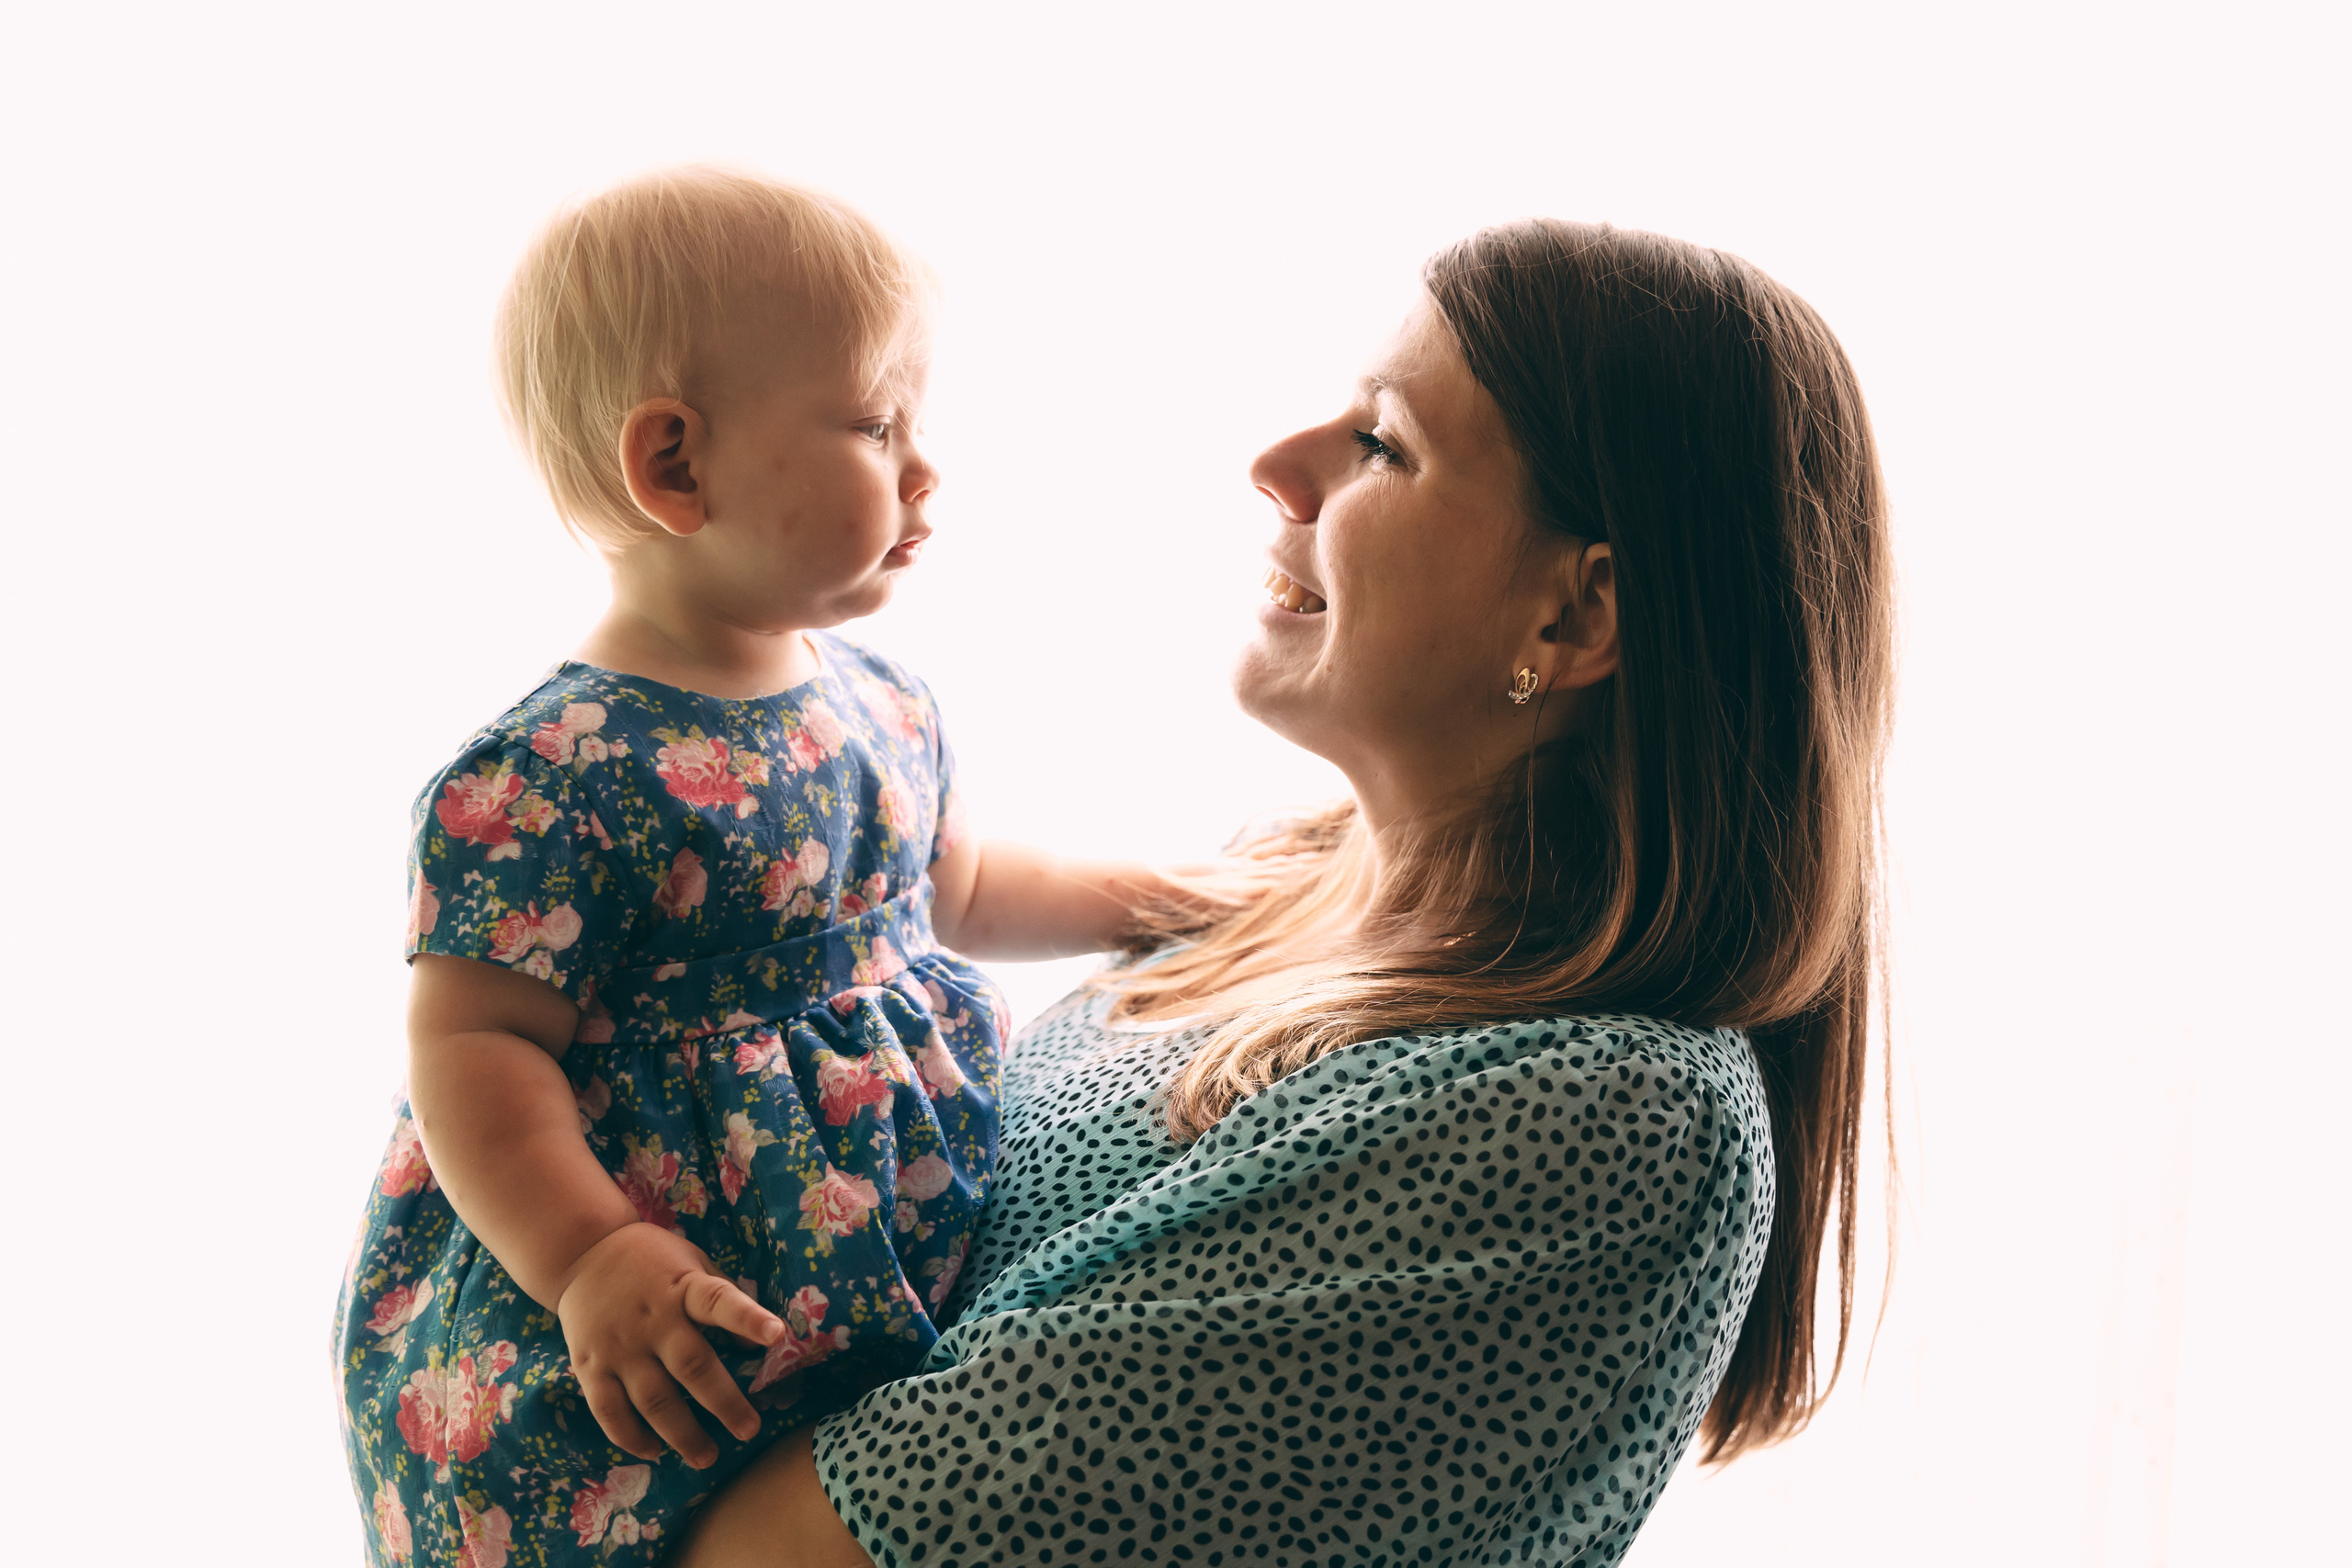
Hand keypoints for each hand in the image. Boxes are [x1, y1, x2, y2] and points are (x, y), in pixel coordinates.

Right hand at [554, 1222, 783, 1468]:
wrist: (582, 1253)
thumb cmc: (652, 1262)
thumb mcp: (693, 1263)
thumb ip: (722, 1298)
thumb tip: (760, 1343)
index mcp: (683, 1288)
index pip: (719, 1301)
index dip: (748, 1319)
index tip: (777, 1335)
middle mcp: (652, 1320)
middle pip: (691, 1366)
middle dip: (723, 1403)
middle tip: (748, 1431)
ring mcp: (618, 1347)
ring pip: (653, 1400)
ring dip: (682, 1434)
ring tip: (706, 1457)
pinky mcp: (589, 1367)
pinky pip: (609, 1411)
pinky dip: (631, 1437)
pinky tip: (654, 1451)